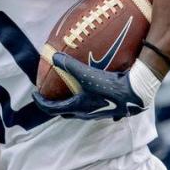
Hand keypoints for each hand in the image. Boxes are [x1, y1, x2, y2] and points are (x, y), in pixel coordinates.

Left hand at [32, 53, 159, 119]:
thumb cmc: (109, 86)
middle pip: (67, 113)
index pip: (52, 109)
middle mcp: (87, 114)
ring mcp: (100, 114)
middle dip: (56, 106)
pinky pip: (99, 109)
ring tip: (73, 94)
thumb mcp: (87, 74)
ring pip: (82, 112)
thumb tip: (53, 55)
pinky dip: (94, 104)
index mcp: (78, 108)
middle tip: (51, 96)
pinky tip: (99, 97)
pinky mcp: (113, 111)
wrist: (135, 94)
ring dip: (75, 105)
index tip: (35, 95)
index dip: (41, 102)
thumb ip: (69, 65)